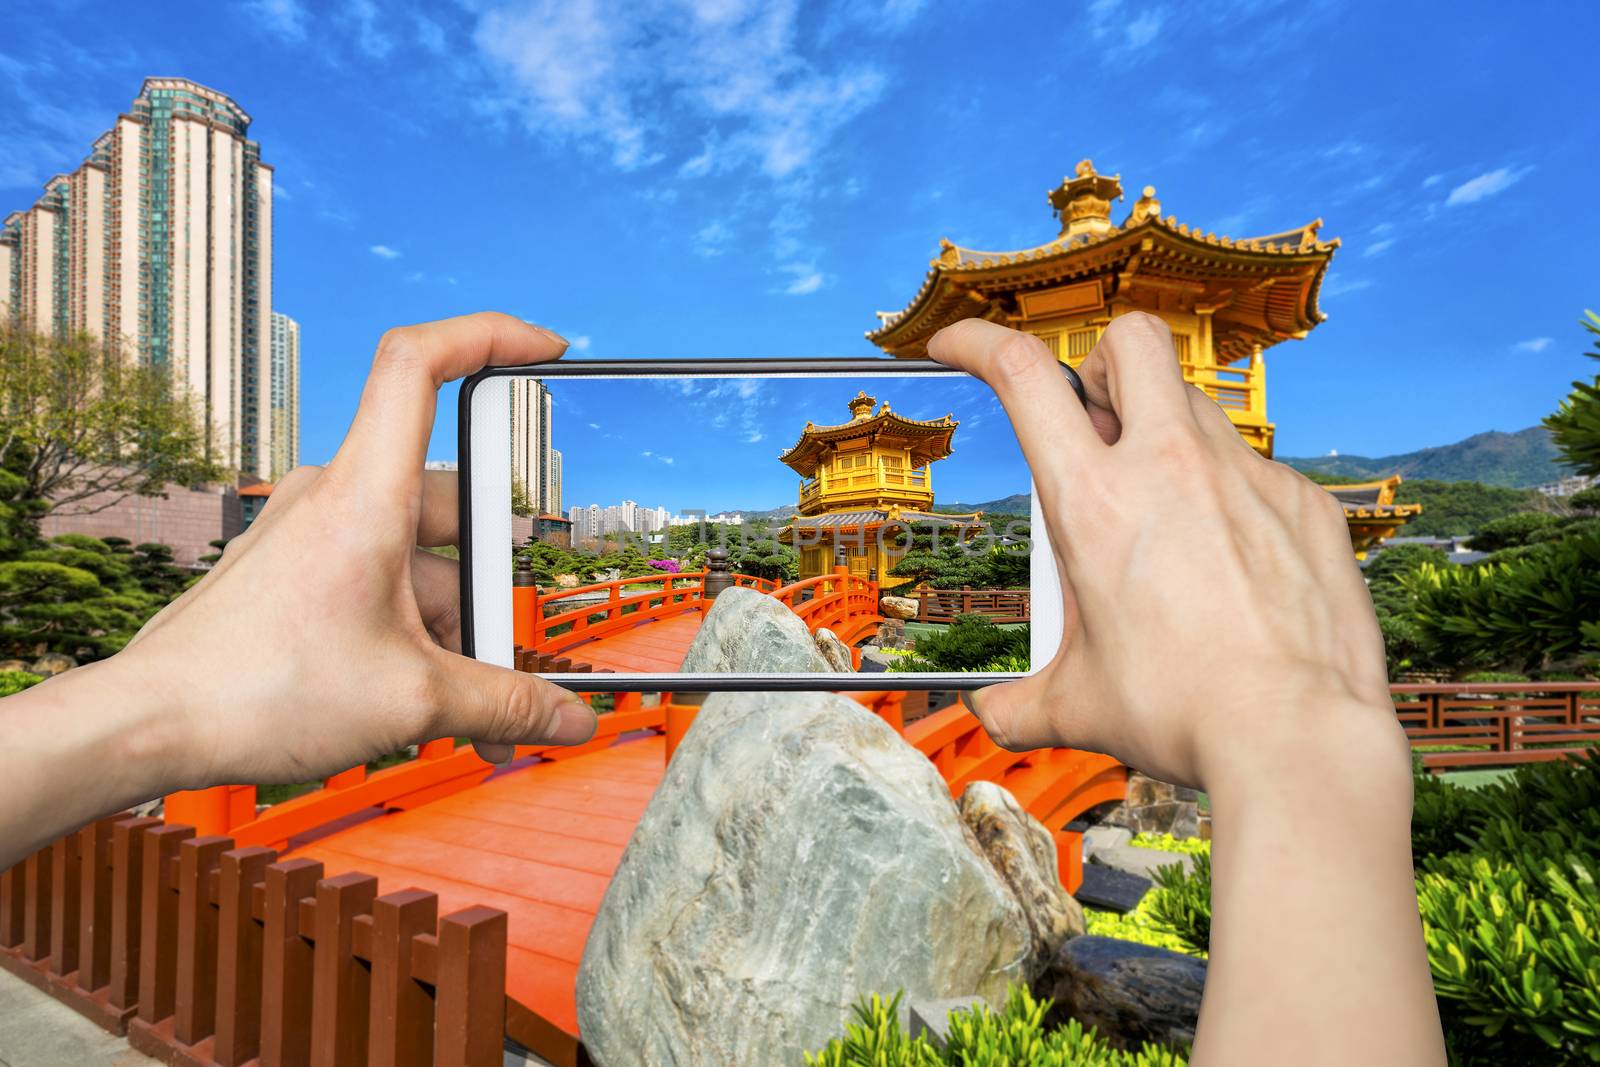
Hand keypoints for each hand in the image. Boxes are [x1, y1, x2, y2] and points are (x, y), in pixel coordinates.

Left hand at [112, 313, 595, 788]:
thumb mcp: (415, 702)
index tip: (546, 348)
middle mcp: (335, 498)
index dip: (489, 335)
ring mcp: (312, 534)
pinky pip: (380, 583)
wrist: (151, 726)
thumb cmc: (257, 691)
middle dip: (493, 583)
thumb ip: (507, 704)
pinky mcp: (296, 573)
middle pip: (449, 503)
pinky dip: (415, 633)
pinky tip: (428, 700)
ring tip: (472, 708)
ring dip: (456, 627)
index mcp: (365, 496)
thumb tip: (570, 721)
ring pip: (418, 558)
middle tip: (507, 648)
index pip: (421, 365)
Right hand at [930, 314, 1441, 1065]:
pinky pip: (1258, 470)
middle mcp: (1170, 467)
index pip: (1024, 375)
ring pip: (1198, 404)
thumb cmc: (1180, 715)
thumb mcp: (1077, 707)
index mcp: (1094, 502)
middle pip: (1132, 340)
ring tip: (1165, 513)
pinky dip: (1231, 497)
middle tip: (1097, 422)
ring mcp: (1247, 477)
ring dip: (1167, 433)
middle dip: (1103, 361)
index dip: (980, 340)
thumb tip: (991, 717)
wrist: (1296, 738)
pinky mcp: (1304, 504)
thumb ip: (1019, 705)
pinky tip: (1233, 564)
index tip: (960, 343)